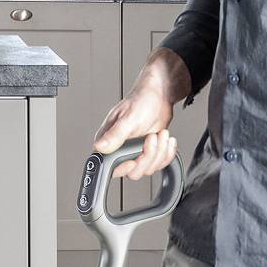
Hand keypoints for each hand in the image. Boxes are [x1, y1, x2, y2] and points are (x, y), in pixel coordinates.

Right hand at [94, 49, 190, 179]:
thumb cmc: (143, 100)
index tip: (135, 159)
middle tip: (152, 138)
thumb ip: (115, 135)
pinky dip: (167, 153)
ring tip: (161, 135)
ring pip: (148, 169)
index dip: (125, 167)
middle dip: (148, 156)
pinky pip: (159, 164)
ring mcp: (136, 153)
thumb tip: (99, 147)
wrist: (160, 94)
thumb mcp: (128, 118)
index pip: (112, 167)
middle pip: (134, 172)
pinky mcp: (148, 153)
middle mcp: (121, 149)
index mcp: (109, 142)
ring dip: (160, 152)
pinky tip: (166, 140)